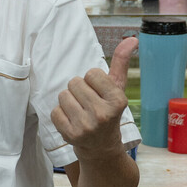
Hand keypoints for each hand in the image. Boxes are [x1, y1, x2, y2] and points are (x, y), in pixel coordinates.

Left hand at [51, 36, 137, 158]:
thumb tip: (131, 39)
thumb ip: (121, 62)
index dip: (92, 81)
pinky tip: (72, 121)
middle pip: (74, 82)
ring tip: (79, 111)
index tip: (99, 93)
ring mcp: (86, 126)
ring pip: (63, 95)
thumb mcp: (117, 88)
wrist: (101, 147)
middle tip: (88, 103)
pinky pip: (55, 111)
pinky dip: (60, 114)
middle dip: (79, 90)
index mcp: (117, 100)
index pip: (91, 73)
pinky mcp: (70, 135)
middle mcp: (102, 114)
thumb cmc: (108, 111)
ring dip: (69, 101)